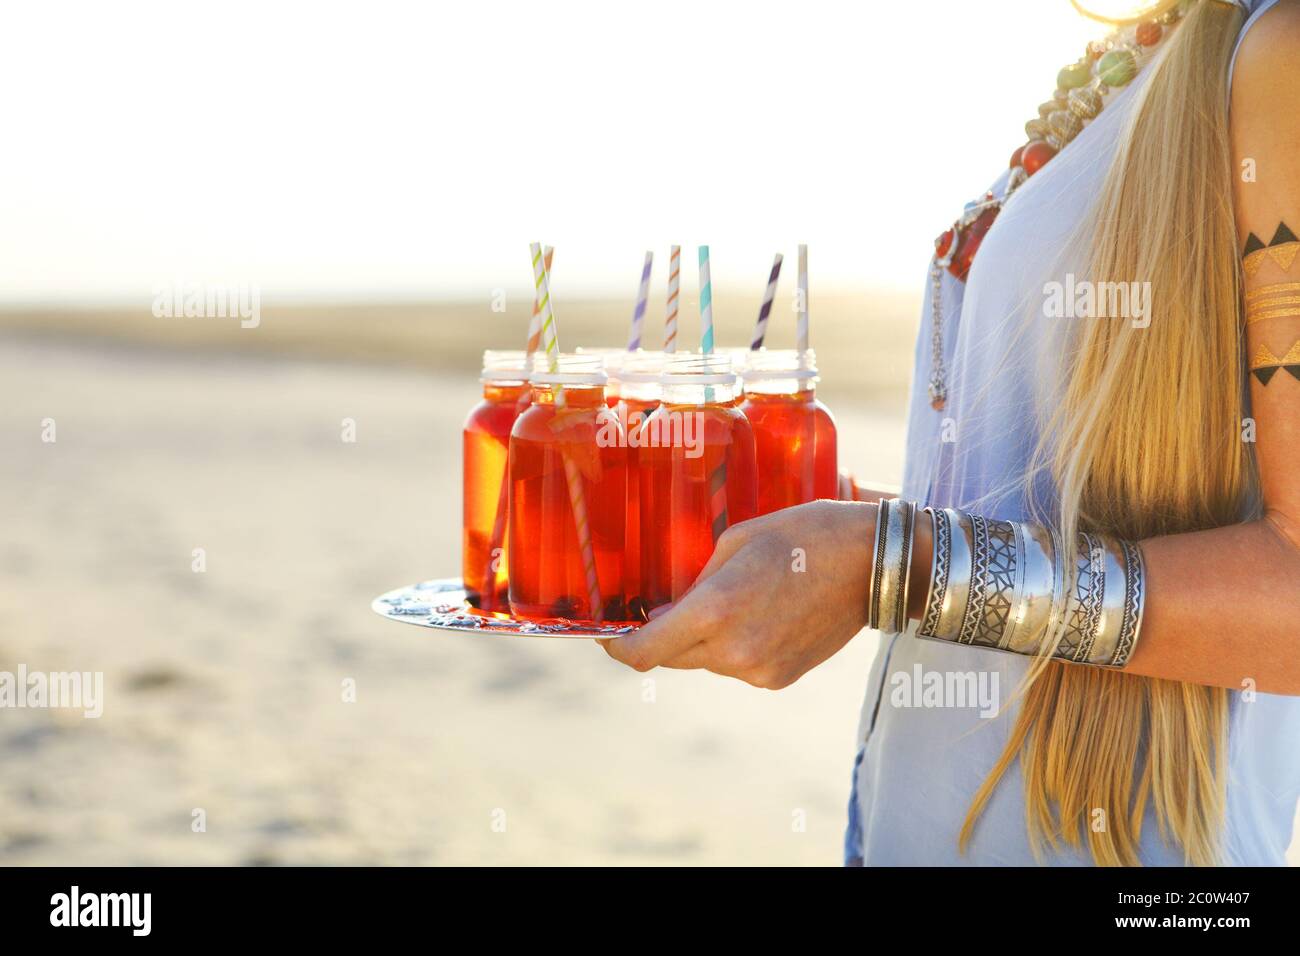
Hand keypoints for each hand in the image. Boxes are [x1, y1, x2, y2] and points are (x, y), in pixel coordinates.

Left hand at [601, 500, 877, 688]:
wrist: (873, 564)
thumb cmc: (802, 536)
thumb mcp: (735, 542)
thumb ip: (694, 583)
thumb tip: (667, 610)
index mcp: (714, 611)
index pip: (643, 652)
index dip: (618, 647)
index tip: (609, 635)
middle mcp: (731, 650)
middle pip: (671, 657)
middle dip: (661, 635)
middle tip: (663, 606)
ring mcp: (756, 671)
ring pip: (704, 661)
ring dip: (702, 638)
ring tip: (732, 598)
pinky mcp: (777, 679)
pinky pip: (735, 666)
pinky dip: (733, 645)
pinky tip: (758, 612)